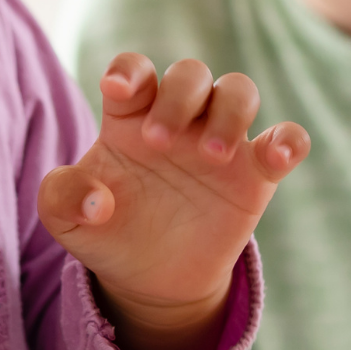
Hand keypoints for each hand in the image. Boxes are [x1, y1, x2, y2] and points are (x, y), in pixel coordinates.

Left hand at [37, 55, 308, 349]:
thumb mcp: (66, 219)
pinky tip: (277, 155)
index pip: (135, 70)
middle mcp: (179, 119)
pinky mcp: (255, 174)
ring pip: (239, 91)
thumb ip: (61, 196)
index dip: (129, 70)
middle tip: (159, 142)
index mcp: (130, 116)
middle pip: (190, 73)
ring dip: (229, 112)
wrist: (148, 279)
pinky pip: (286, 139)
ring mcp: (221, 141)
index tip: (118, 90)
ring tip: (212, 155)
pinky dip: (289, 140)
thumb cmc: (104, 232)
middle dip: (177, 97)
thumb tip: (97, 201)